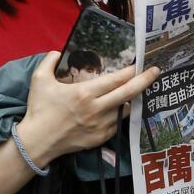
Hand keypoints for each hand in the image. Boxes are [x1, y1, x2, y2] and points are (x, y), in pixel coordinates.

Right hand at [15, 52, 159, 167]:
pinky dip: (119, 115)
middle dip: (145, 81)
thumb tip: (57, 52)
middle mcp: (97, 109)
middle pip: (128, 93)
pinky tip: (119, 109)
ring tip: (135, 91)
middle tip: (156, 72)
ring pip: (124, 110)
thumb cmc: (39, 109)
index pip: (115, 80)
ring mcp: (100, 126)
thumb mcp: (39, 80)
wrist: (37, 142)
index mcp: (85, 93)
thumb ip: (49, 61)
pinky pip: (116, 124)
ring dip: (131, 99)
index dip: (131, 71)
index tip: (140, 64)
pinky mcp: (100, 138)